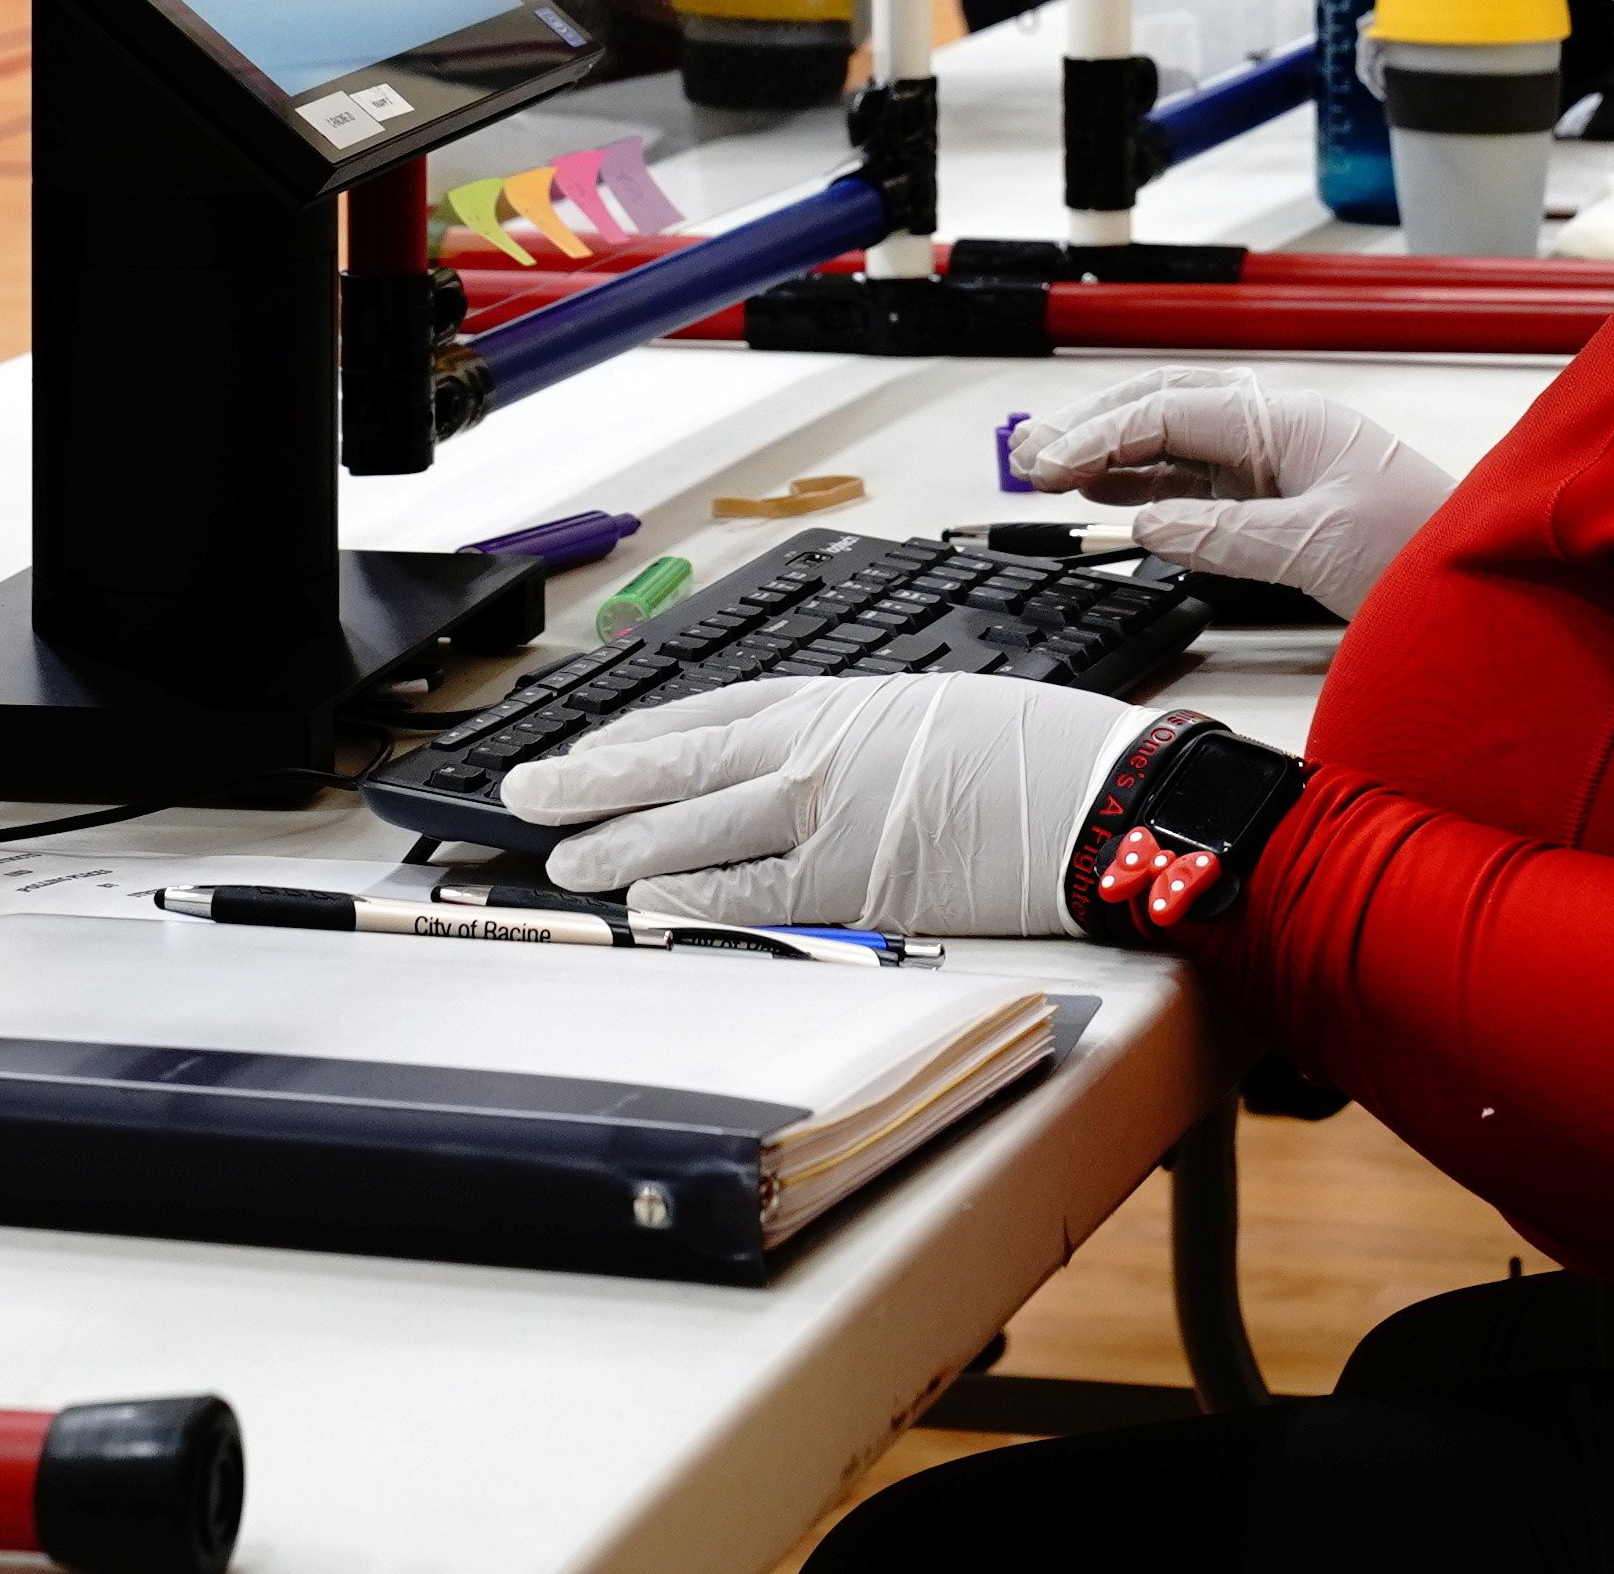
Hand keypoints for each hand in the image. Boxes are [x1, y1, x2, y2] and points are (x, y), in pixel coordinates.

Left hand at [501, 672, 1152, 936]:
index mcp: (829, 702)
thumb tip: (796, 771)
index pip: (701, 716)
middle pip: (674, 765)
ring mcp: (823, 816)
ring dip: (619, 847)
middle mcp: (810, 750)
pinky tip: (642, 910)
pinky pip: (749, 893)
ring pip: (693, 830)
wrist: (1089, 791)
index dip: (630, 737)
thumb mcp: (919, 712)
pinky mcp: (848, 883)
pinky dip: (690, 900)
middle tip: (524, 797)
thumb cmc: (1023, 751)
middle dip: (590, 780)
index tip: (584, 748)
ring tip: (560, 863)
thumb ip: (847, 740)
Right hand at [1010, 366, 1453, 613]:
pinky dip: (1149, 483)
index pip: (1170, 411)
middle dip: (1093, 429)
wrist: (1491, 586)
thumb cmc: (1428, 552)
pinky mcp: (1284, 500)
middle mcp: (1280, 430)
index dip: (1100, 436)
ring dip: (1112, 454)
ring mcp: (1281, 463)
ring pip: (1177, 444)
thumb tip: (1150, 522)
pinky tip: (1111, 491)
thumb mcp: (1316, 548)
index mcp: (1288, 421)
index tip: (1048, 467)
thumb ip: (1225, 535)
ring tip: (1049, 468)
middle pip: (1166, 411)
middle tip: (1028, 454)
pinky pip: (1201, 480)